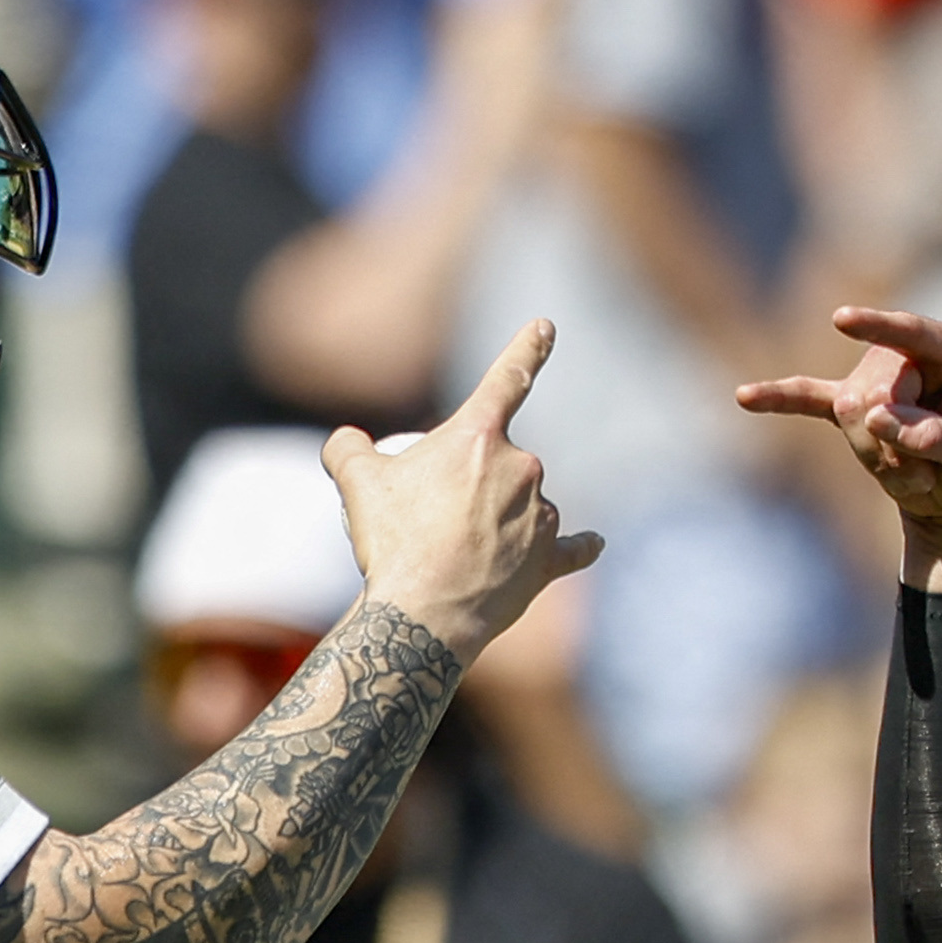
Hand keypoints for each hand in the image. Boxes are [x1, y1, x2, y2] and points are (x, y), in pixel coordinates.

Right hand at [329, 318, 603, 660]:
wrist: (423, 615)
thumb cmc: (393, 544)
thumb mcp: (355, 484)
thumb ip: (347, 448)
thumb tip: (346, 442)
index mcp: (479, 436)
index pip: (509, 377)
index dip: (528, 347)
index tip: (546, 326)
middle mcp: (522, 468)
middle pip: (498, 462)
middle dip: (470, 483)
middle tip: (431, 521)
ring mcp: (541, 516)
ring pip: (522, 504)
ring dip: (498, 518)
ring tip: (456, 555)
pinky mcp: (550, 561)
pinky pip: (571, 547)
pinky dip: (579, 545)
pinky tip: (595, 543)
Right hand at [736, 305, 941, 590]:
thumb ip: (936, 436)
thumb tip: (879, 421)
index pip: (912, 335)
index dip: (877, 329)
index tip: (841, 321)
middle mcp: (910, 352)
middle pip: (874, 388)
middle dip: (893, 442)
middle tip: (927, 470)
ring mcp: (875, 376)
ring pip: (848, 412)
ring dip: (875, 457)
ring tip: (913, 472)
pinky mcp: (849, 405)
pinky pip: (808, 399)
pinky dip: (777, 399)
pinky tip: (744, 397)